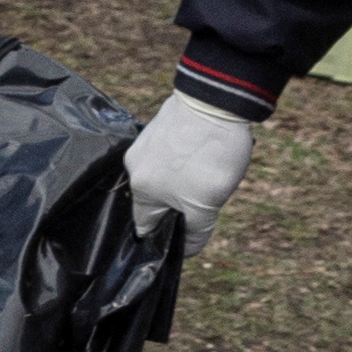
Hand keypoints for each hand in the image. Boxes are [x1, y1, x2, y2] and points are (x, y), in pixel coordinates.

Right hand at [125, 90, 255, 243]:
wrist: (216, 101)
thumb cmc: (209, 157)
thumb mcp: (207, 205)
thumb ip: (195, 232)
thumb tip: (188, 251)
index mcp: (140, 189)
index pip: (145, 225)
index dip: (164, 234)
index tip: (184, 233)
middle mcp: (134, 165)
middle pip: (155, 198)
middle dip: (178, 203)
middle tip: (204, 197)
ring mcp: (144, 141)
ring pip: (163, 173)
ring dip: (183, 178)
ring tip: (207, 168)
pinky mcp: (158, 124)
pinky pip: (169, 151)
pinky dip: (184, 156)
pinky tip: (205, 150)